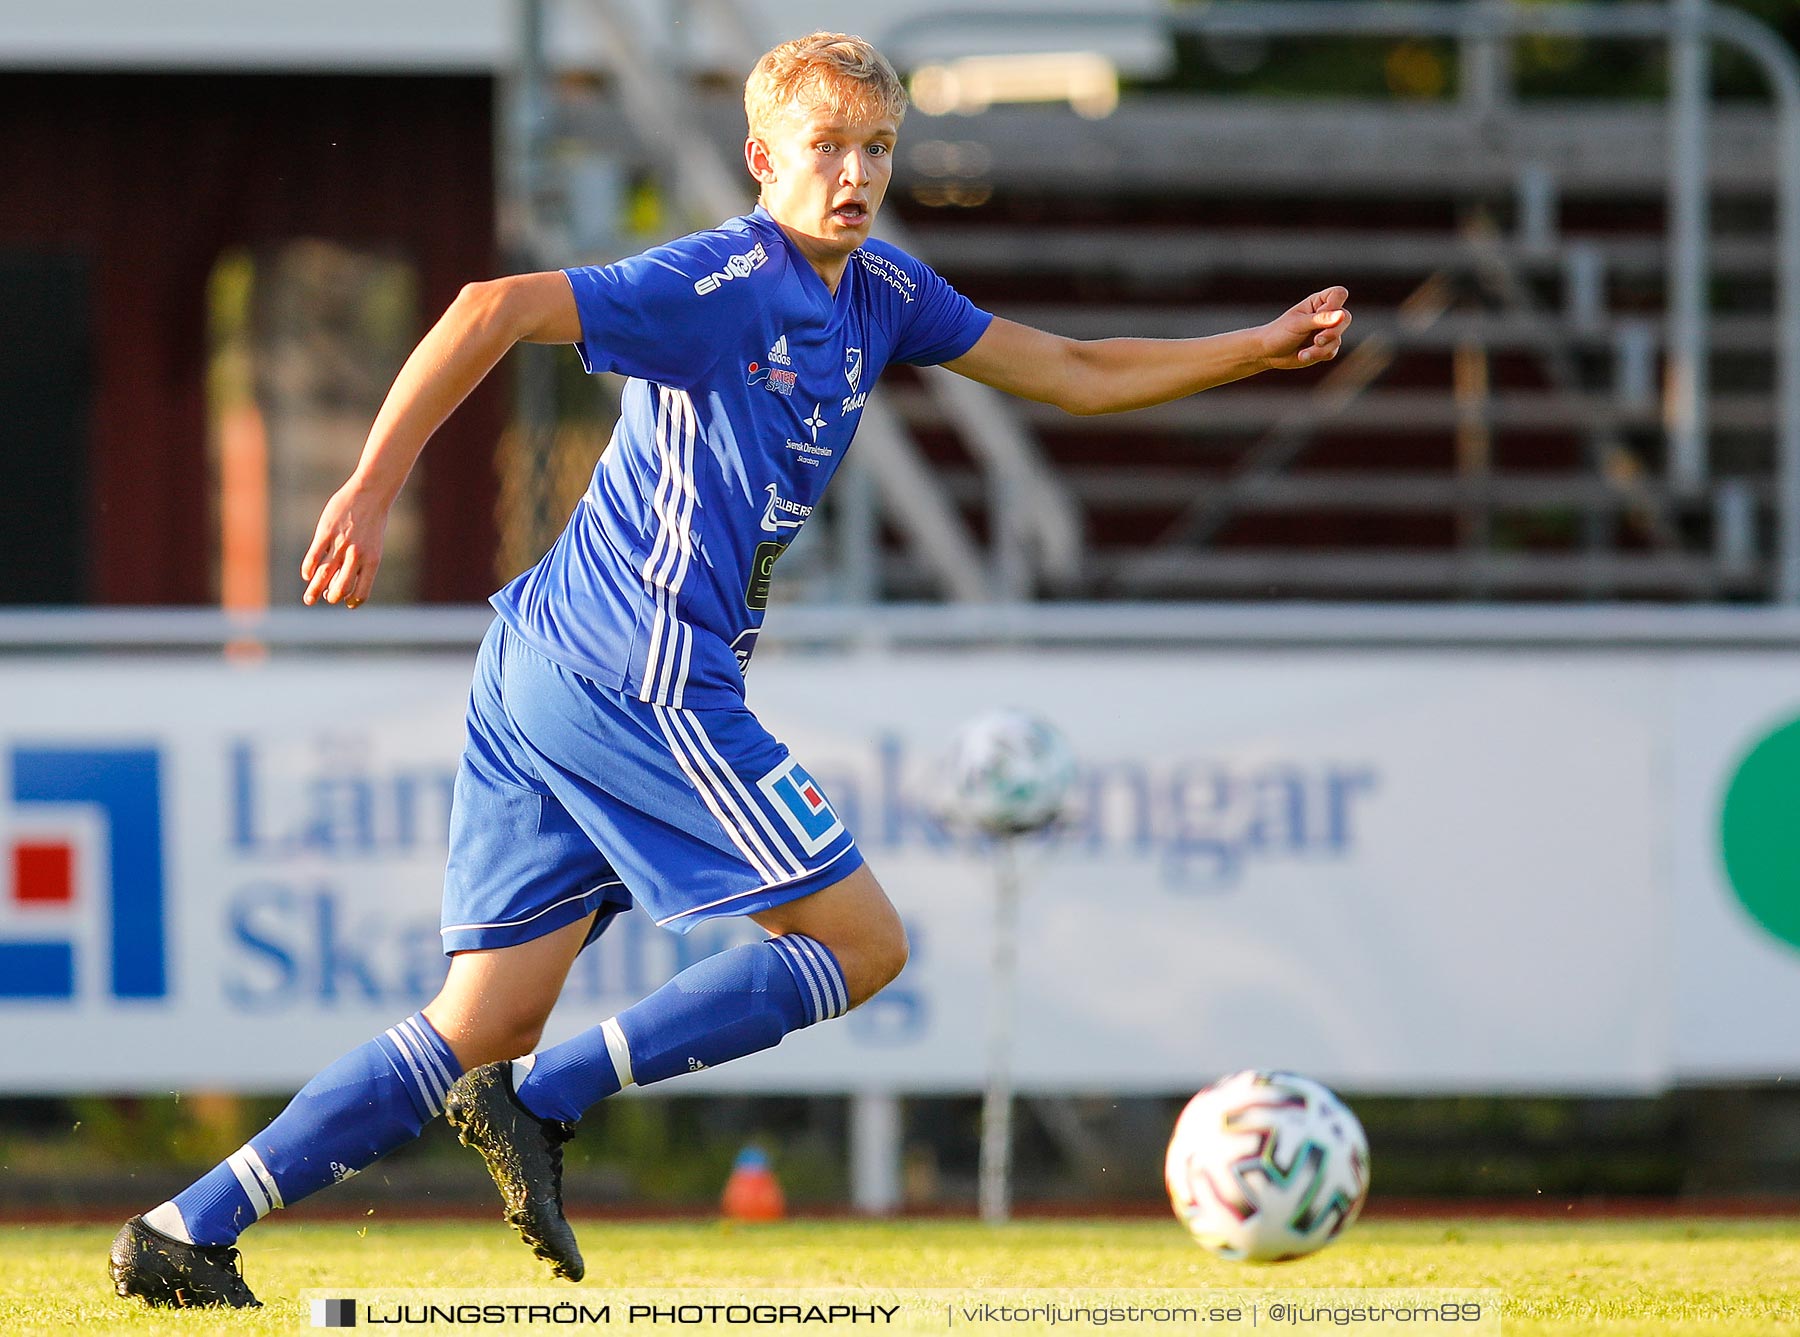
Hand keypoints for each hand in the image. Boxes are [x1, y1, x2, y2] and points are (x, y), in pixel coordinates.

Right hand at [301, 480, 391, 607]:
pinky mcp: (326, 532)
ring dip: (314, 590)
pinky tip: (307, 575)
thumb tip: (345, 580)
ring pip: (325, 574)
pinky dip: (309, 569)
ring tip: (308, 600)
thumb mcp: (373, 544)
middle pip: (340, 587)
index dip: (352, 601)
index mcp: (372, 561)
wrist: (371, 493)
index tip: (345, 602)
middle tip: (323, 599)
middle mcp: (356, 556)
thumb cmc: (372, 521)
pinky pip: (314, 556)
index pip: (361, 592)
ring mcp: (341, 544)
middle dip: (331, 597)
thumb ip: (362, 562)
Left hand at [1260, 286, 1350, 369]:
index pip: (1339, 294)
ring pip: (1337, 339)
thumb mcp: (1298, 324)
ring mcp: (1327, 332)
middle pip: (1345, 318)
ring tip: (1303, 353)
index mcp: (1318, 302)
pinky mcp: (1325, 348)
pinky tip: (1303, 356)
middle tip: (1317, 339)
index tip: (1319, 314)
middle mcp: (1326, 315)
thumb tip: (1341, 315)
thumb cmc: (1279, 332)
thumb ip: (1320, 319)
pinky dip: (1318, 355)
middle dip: (1332, 331)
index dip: (1335, 305)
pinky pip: (1332, 352)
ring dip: (1320, 348)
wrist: (1268, 352)